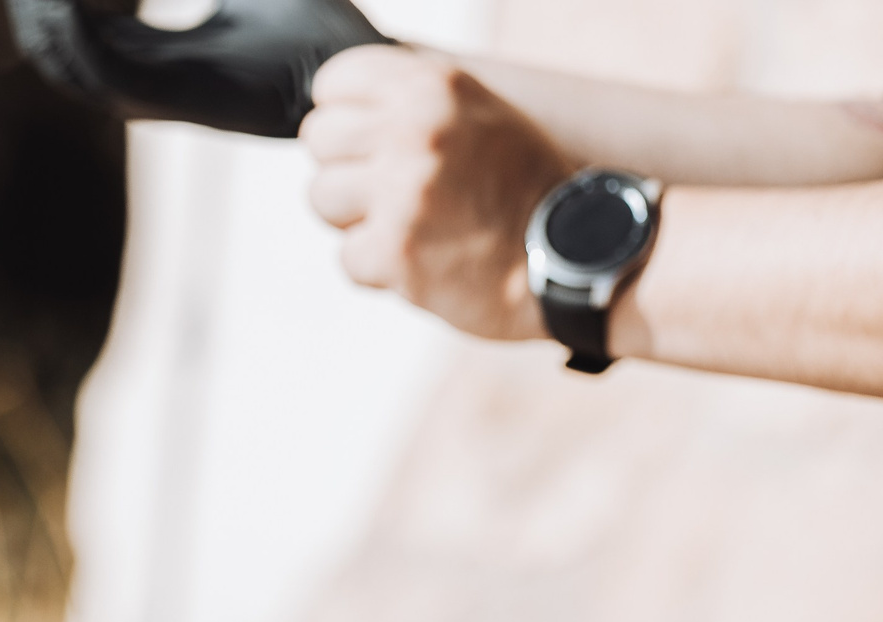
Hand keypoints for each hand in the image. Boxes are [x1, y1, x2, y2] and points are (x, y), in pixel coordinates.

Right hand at [7, 0, 389, 139]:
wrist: (347, 64)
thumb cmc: (306, 25)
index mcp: (152, 62)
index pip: (77, 32)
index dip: (50, 2)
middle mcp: (140, 89)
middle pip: (57, 50)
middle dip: (35, 8)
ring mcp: (150, 99)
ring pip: (68, 61)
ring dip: (47, 17)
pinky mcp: (170, 98)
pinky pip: (101, 67)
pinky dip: (79, 28)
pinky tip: (72, 0)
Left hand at [301, 46, 575, 339]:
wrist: (574, 254)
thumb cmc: (522, 189)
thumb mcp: (479, 114)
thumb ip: (413, 104)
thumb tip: (340, 109)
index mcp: (434, 87)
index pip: (335, 81)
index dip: (343, 116)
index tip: (362, 142)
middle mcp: (414, 130)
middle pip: (318, 138)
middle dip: (345, 168)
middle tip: (387, 191)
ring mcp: (402, 190)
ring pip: (321, 197)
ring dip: (356, 220)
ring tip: (410, 224)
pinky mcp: (396, 249)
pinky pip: (347, 258)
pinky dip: (377, 269)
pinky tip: (422, 260)